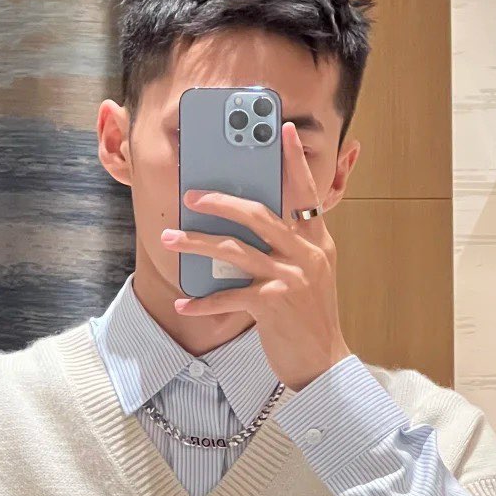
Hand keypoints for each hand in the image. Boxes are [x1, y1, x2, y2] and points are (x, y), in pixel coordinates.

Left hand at [160, 121, 350, 391]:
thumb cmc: (311, 318)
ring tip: (171, 238)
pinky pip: (227, 295)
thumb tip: (249, 226)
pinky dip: (202, 301)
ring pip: (234, 249)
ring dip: (197, 242)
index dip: (292, 161)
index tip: (279, 130)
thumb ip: (290, 248)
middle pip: (259, 214)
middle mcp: (306, 255)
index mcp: (317, 243)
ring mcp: (290, 278)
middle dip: (221, 201)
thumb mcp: (311, 275)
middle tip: (192, 194)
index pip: (305, 193)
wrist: (324, 365)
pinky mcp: (272, 304)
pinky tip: (183, 303)